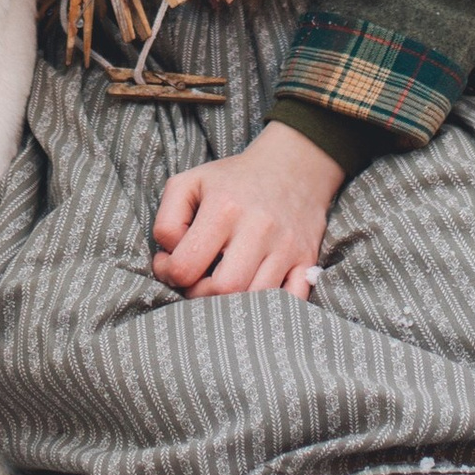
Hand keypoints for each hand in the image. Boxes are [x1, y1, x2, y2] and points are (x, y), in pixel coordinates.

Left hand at [152, 122, 343, 299]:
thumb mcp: (189, 183)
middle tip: (197, 280)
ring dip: (232, 304)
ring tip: (221, 286)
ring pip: (255, 301)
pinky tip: (253, 293)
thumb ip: (167, 221)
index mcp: (224, 207)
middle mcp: (258, 228)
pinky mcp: (307, 260)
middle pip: (224, 290)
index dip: (169, 273)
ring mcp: (287, 246)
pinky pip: (291, 301)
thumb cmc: (233, 180)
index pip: (186, 266)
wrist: (292, 166)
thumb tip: (171, 259)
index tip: (170, 265)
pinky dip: (270, 308)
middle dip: (201, 295)